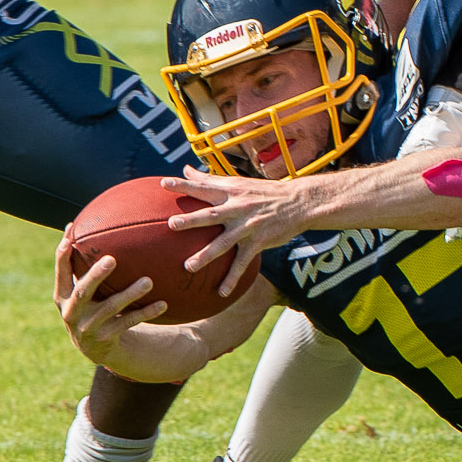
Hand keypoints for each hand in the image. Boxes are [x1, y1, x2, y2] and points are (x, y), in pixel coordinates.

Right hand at [52, 237, 164, 367]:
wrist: (94, 346)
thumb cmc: (89, 305)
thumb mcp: (80, 288)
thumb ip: (79, 264)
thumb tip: (74, 224)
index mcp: (62, 296)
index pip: (61, 274)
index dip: (61, 258)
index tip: (69, 240)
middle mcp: (71, 312)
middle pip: (84, 291)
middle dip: (97, 275)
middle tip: (112, 259)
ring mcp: (88, 327)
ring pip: (111, 308)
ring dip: (130, 294)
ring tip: (148, 281)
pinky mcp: (105, 338)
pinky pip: (128, 323)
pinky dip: (145, 313)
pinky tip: (162, 303)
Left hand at [160, 166, 308, 296]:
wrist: (298, 202)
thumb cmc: (264, 192)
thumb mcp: (238, 182)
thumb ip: (210, 179)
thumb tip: (186, 169)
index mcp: (231, 192)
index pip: (204, 187)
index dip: (184, 184)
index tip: (163, 183)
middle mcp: (238, 208)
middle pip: (211, 215)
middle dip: (192, 220)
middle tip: (172, 224)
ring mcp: (248, 226)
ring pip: (224, 242)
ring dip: (206, 255)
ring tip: (188, 266)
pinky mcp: (258, 242)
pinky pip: (242, 262)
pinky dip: (232, 278)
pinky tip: (221, 292)